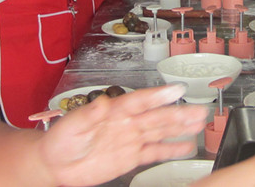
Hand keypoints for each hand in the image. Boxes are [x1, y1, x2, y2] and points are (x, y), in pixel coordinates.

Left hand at [40, 84, 207, 185]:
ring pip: (161, 131)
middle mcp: (127, 123)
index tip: (176, 90)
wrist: (55, 164)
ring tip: (199, 122)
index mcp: (114, 111)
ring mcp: (131, 139)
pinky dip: (171, 150)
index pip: (140, 101)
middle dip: (179, 113)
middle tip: (199, 109)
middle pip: (157, 116)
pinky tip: (186, 146)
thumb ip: (88, 114)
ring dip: (180, 127)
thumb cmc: (60, 140)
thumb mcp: (71, 124)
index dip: (159, 96)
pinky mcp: (131, 156)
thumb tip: (102, 102)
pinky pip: (155, 152)